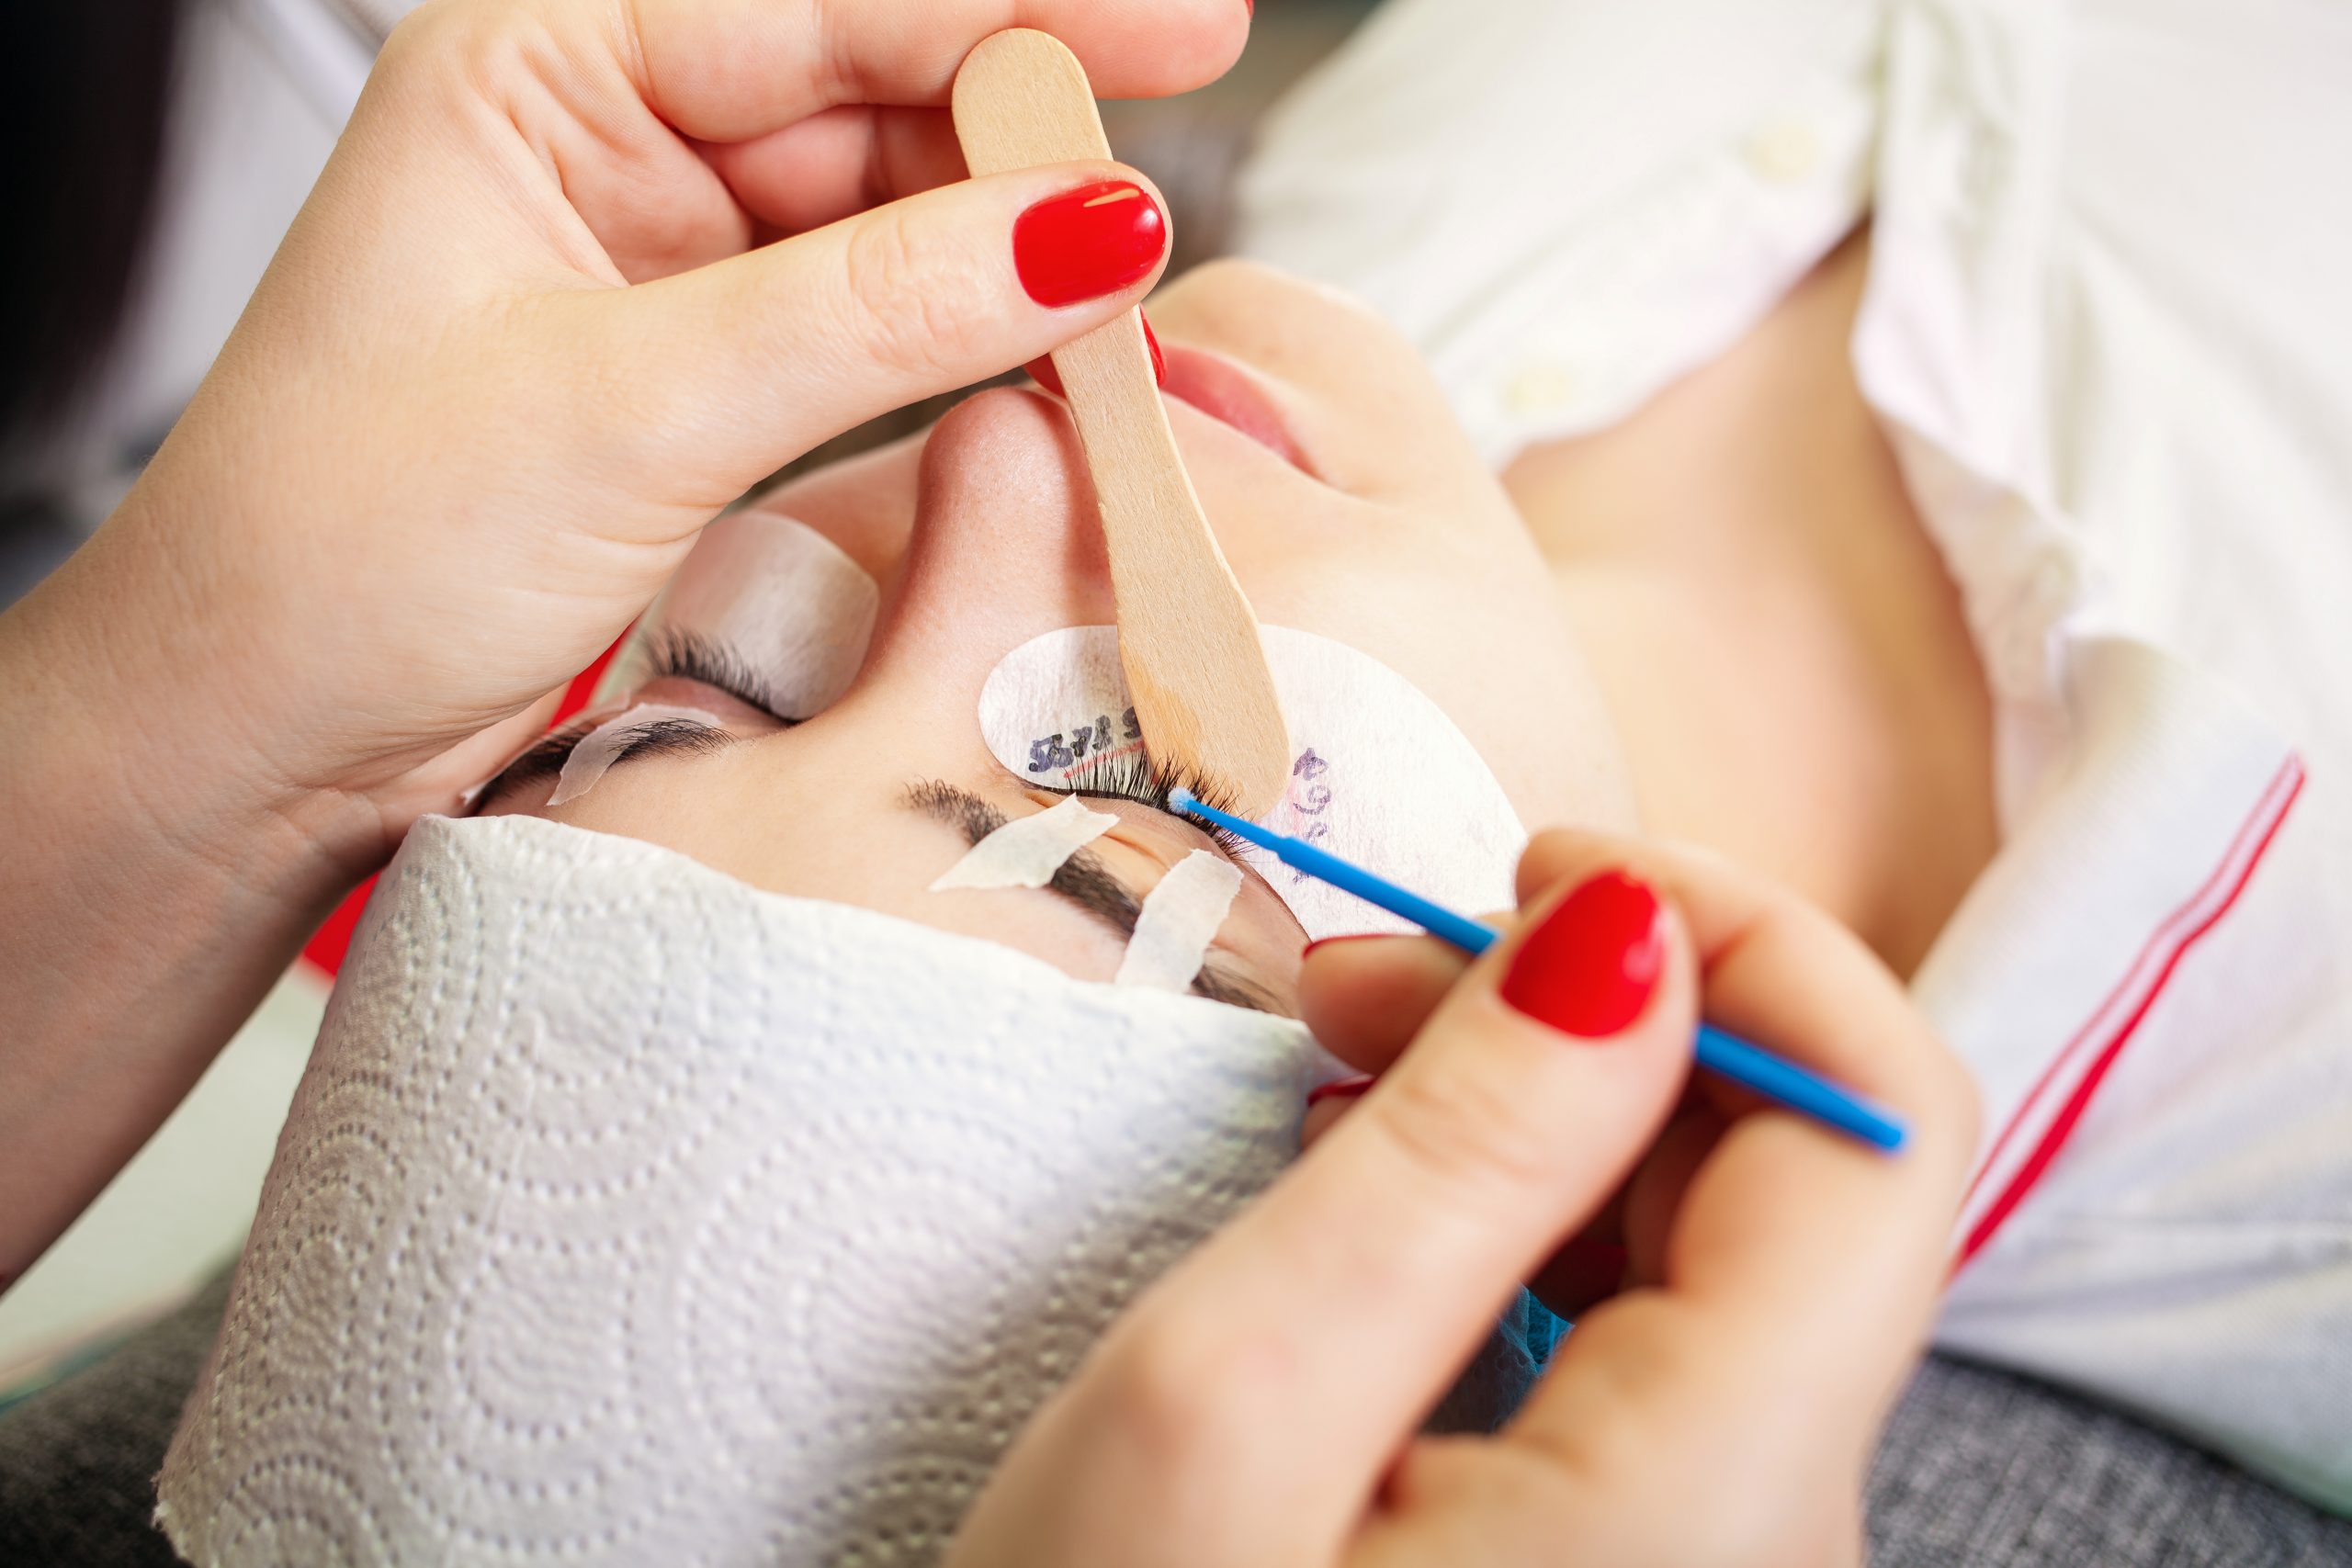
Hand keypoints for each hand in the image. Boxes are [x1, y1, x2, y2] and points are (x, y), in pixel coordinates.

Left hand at [0, 0, 1239, 1276]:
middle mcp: (602, 142)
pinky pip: (872, 325)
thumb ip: (871, 311)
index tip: (1191, 30)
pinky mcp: (700, 375)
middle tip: (1161, 207)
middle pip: (871, 98)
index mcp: (533, 70)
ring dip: (1007, 257)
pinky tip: (1049, 354)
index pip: (818, 3)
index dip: (1013, 13)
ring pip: (888, 217)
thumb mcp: (627, 407)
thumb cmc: (345, 548)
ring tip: (1127, 301)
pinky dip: (963, 343)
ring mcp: (659, 262)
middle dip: (1024, 146)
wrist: (261, 737)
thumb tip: (1085, 229)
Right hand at [946, 829, 1977, 1567]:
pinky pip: (1636, 1349)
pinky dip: (1516, 1229)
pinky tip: (1367, 1205)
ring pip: (1705, 1256)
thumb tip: (1630, 926)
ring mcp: (1703, 1566)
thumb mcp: (1237, 1410)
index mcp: (1716, 1503)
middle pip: (1795, 1183)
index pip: (1881, 1131)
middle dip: (1603, 1020)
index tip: (1536, 865)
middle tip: (1362, 980)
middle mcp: (1767, 1540)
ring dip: (1542, 1116)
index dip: (1745, 941)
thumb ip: (1462, 1157)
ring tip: (1334, 1074)